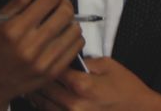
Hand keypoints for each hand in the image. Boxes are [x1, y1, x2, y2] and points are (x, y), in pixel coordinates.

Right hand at [0, 0, 85, 110]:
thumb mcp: (0, 19)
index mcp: (15, 29)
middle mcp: (30, 46)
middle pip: (65, 12)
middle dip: (65, 3)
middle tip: (59, 4)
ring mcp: (44, 61)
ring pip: (74, 29)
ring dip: (70, 20)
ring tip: (60, 21)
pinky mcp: (54, 72)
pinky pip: (77, 46)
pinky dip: (74, 37)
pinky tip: (63, 35)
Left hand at [28, 57, 160, 110]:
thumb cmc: (128, 91)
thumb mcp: (109, 66)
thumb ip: (86, 61)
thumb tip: (69, 57)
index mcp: (82, 85)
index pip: (53, 69)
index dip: (46, 60)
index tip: (43, 55)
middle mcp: (74, 104)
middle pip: (44, 89)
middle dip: (37, 77)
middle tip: (32, 68)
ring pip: (43, 106)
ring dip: (37, 94)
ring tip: (32, 84)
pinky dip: (46, 108)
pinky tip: (44, 100)